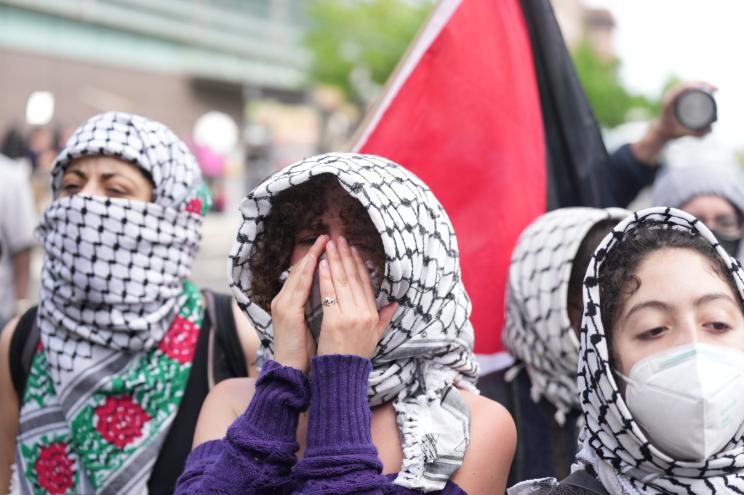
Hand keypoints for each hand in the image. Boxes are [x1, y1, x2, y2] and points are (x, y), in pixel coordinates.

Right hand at [271, 235, 327, 371]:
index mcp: (292, 302)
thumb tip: (337, 299)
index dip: (318, 259)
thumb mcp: (316, 326)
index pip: (305, 275)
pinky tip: (317, 262)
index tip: (332, 246)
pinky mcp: (287, 312)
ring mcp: (284, 304)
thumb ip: (324, 309)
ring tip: (324, 241)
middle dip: (316, 252)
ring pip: (298, 274)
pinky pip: (298, 287)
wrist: (292, 371)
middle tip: (329, 235)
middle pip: (301, 270)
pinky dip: (307, 273)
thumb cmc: (306, 351)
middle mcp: (285, 299)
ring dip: (312, 256)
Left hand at [316, 237, 397, 358]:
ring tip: (329, 245)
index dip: (359, 265)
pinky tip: (322, 264)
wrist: (342, 375)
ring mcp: (350, 316)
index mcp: (373, 315)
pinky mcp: (335, 321)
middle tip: (339, 238)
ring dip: (335, 261)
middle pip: (354, 278)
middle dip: (346, 256)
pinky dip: (326, 278)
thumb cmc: (355, 357)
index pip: (366, 283)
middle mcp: (364, 313)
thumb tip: (394, 304)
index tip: (353, 249)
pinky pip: (329, 294)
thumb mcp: (375, 337)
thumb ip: (384, 319)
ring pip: (342, 282)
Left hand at [632, 81, 715, 164]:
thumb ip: (696, 133)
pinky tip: (705, 86)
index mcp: (669, 102)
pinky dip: (696, 85)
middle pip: (687, 84)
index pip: (683, 89)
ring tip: (713, 89)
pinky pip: (686, 87)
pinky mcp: (675, 97)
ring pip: (688, 84)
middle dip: (703, 84)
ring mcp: (672, 96)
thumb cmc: (671, 131)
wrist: (661, 131)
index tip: (709, 89)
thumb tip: (711, 129)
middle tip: (715, 90)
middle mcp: (670, 97)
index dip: (697, 86)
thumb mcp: (683, 132)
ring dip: (701, 83)